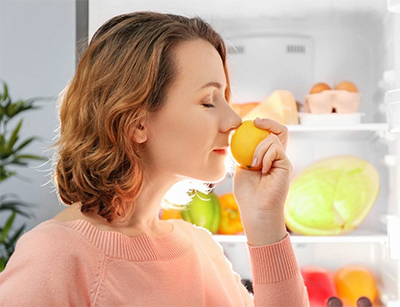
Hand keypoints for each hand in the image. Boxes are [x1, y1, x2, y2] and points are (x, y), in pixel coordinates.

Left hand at [232, 118, 291, 243]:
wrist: (256, 209)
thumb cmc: (247, 192)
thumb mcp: (240, 166)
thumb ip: (241, 151)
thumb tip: (233, 133)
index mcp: (265, 156)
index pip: (268, 134)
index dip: (261, 125)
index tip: (248, 123)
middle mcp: (276, 156)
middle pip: (279, 130)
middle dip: (268, 122)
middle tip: (256, 122)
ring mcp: (282, 160)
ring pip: (273, 138)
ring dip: (259, 147)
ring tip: (252, 163)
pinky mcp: (286, 164)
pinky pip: (275, 149)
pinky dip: (265, 155)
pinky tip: (260, 168)